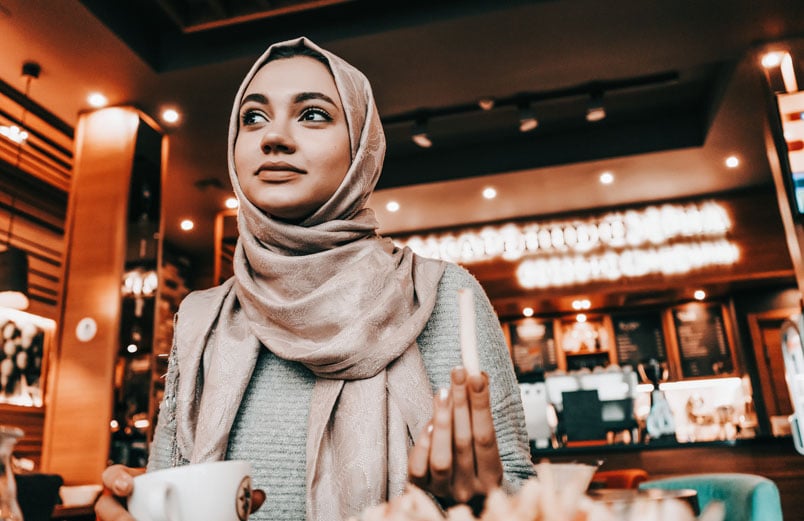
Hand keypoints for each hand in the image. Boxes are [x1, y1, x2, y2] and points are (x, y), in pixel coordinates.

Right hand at [94, 464, 266, 519]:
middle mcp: (123, 505)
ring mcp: (123, 517)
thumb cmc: (188, 502)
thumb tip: (260, 495)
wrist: (175, 509)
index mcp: (141, 484)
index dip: (116, 479)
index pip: (112, 476)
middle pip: (105, 509)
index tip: (129, 486)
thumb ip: (230, 496)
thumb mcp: (202, 494)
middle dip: (114, 517)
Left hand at [408, 367, 502, 504]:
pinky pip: (419, 468)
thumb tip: (476, 373)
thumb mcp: (479, 439)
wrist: (452, 489)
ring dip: (442, 420)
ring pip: (442, 458)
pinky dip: (424, 444)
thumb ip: (478, 411)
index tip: (476, 376)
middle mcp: (470, 488)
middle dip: (461, 403)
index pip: (487, 437)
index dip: (481, 405)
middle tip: (458, 372)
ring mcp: (444, 491)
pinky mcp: (421, 489)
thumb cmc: (468, 458)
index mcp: (491, 476)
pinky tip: (428, 423)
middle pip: (465, 443)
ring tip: (443, 392)